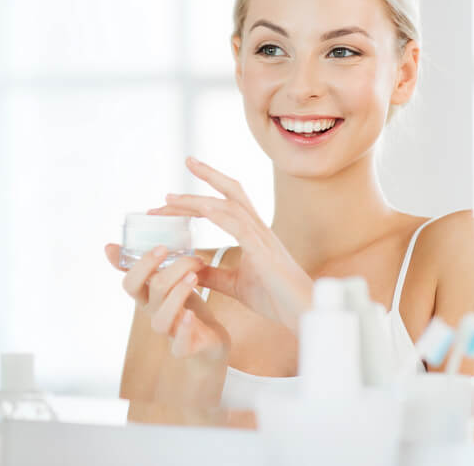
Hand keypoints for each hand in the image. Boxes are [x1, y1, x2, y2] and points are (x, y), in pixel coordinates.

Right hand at [105, 244, 230, 361]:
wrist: (210, 337)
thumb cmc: (185, 304)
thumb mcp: (167, 280)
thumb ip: (147, 264)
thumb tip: (108, 247)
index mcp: (147, 296)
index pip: (130, 283)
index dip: (143, 265)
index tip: (162, 248)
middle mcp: (154, 313)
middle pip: (155, 291)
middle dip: (174, 271)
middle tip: (194, 259)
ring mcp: (168, 331)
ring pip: (162, 318)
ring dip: (179, 294)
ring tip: (195, 277)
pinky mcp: (185, 347)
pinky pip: (179, 344)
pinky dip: (184, 329)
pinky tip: (191, 315)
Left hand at [149, 157, 312, 332]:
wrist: (301, 314)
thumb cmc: (275, 298)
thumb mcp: (234, 285)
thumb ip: (213, 275)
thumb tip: (189, 268)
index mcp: (252, 233)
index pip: (226, 203)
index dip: (203, 193)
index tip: (175, 191)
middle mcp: (258, 229)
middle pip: (231, 192)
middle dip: (208, 174)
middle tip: (187, 159)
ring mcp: (262, 238)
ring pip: (230, 206)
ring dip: (199, 199)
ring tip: (171, 198)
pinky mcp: (264, 253)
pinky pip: (240, 227)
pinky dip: (220, 216)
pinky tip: (202, 209)